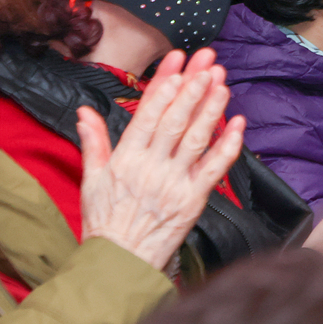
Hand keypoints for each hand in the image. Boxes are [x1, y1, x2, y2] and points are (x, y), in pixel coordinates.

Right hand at [78, 48, 244, 271]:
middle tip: (207, 61)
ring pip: (196, 138)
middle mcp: (150, 167)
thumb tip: (85, 111)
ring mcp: (174, 183)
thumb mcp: (91, 180)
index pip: (147, 113)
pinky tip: (238, 123)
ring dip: (210, 108)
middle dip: (192, 87)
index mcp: (125, 159)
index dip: (164, 84)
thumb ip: (93, 142)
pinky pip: (214, 168)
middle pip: (175, 120)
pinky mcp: (193, 200)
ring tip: (222, 81)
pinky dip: (228, 145)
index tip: (177, 60)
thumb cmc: (104, 222)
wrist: (118, 262)